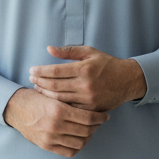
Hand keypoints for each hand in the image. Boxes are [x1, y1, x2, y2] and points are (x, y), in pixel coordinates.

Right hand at [3, 87, 109, 157]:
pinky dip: (78, 147)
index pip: (88, 118)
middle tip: (99, 122)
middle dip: (96, 127)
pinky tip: (80, 139)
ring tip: (90, 130)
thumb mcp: (53, 94)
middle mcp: (55, 125)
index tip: (105, 116)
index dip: (100, 118)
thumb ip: (71, 101)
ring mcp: (51, 138)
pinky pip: (69, 152)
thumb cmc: (36, 97)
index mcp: (59, 110)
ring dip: (88, 137)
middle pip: (86, 131)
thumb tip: (93, 105)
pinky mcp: (47, 146)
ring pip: (80, 143)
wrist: (15, 108)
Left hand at [29, 45, 147, 112]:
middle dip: (40, 83)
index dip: (41, 71)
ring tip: (37, 89)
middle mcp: (85, 84)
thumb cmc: (107, 64)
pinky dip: (58, 104)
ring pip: (60, 98)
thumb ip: (68, 51)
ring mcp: (88, 98)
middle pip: (55, 86)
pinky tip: (51, 100)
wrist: (127, 80)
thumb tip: (49, 49)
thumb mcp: (89, 52)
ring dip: (46, 94)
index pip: (55, 71)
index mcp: (84, 68)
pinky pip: (70, 108)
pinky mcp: (91, 109)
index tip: (32, 70)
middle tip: (31, 80)